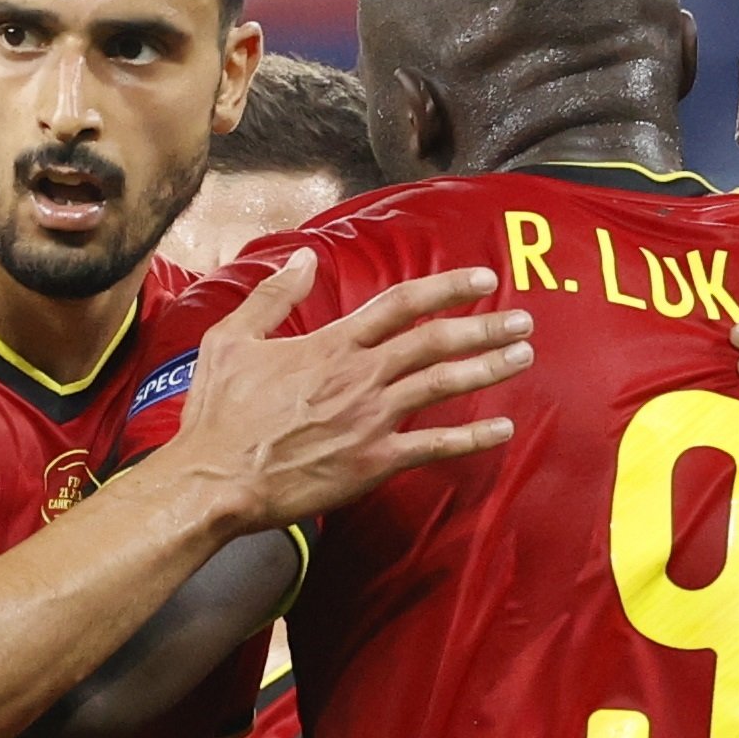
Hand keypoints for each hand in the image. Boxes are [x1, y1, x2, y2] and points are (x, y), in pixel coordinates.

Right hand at [173, 252, 532, 529]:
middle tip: (523, 319)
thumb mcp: (231, 339)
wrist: (216, 480)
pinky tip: (502, 430)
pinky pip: (433, 447)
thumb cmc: (219, 414)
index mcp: (330, 345)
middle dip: (484, 326)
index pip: (400, 304)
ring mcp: (370, 421)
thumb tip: (301, 257)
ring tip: (521, 356)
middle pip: (434, 341)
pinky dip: (472, 438)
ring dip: (487, 368)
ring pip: (442, 386)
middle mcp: (359, 377)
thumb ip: (272, 296)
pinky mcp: (372, 463)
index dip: (445, 286)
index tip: (481, 277)